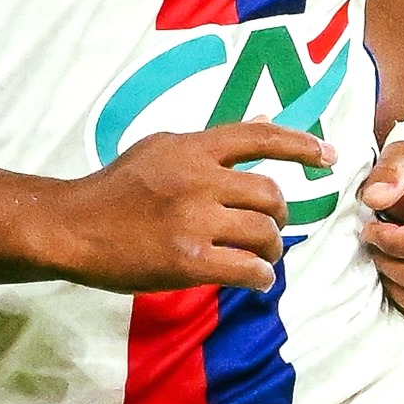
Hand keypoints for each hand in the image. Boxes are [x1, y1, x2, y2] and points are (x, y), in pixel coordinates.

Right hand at [59, 121, 334, 293]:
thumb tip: (260, 125)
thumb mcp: (161, 147)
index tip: (328, 155)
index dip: (299, 144)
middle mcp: (198, 178)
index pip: (259, 136)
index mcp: (193, 146)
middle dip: (280, 215)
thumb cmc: (116, 186)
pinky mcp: (187, 261)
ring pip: (264, 233)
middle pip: (270, 194)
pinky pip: (248, 270)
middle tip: (272, 226)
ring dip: (272, 249)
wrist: (75, 225)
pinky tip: (254, 278)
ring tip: (261, 256)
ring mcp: (193, 220)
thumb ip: (209, 142)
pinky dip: (260, 277)